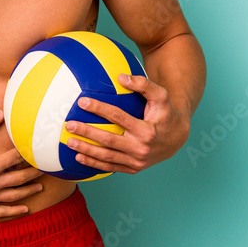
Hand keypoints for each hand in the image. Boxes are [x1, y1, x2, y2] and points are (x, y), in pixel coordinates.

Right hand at [0, 110, 42, 217]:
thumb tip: (0, 113)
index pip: (14, 159)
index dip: (27, 152)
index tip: (37, 147)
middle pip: (18, 179)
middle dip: (34, 173)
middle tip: (46, 167)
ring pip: (12, 196)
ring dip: (28, 191)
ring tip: (40, 186)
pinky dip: (13, 211)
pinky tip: (24, 209)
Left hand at [65, 74, 189, 173]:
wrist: (177, 138)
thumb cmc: (166, 113)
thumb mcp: (161, 96)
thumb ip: (143, 84)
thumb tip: (121, 77)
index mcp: (146, 130)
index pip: (118, 117)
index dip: (100, 109)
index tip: (82, 102)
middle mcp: (141, 149)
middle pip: (109, 140)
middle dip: (87, 133)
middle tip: (69, 125)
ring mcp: (137, 162)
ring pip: (107, 157)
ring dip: (86, 150)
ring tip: (69, 142)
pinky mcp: (133, 169)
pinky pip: (111, 167)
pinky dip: (94, 164)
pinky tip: (79, 157)